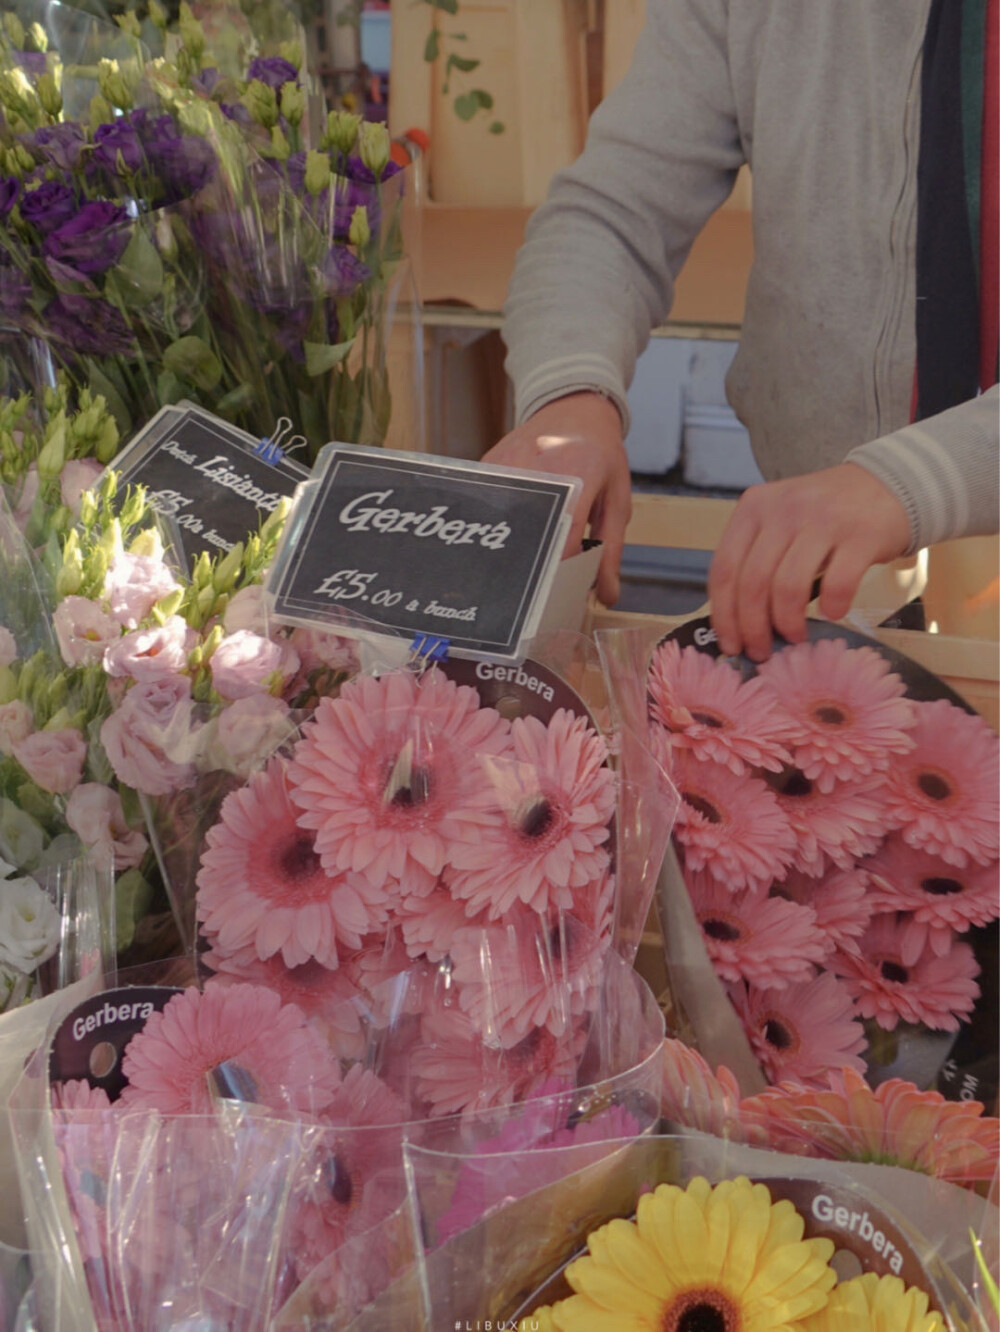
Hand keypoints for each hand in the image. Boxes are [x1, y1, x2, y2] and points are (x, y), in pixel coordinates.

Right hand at [481, 392, 630, 604]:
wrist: (573, 407)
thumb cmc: (601, 455)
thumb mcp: (616, 499)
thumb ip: (612, 548)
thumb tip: (607, 596)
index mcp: (578, 475)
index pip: (563, 538)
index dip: (560, 574)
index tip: (558, 598)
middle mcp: (539, 469)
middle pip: (528, 535)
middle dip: (533, 567)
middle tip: (537, 592)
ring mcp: (509, 466)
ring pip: (504, 524)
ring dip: (513, 547)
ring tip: (522, 565)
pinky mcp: (488, 466)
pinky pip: (490, 507)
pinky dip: (499, 526)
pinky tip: (508, 534)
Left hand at [708, 462, 911, 660]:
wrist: (889, 482)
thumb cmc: (826, 514)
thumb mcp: (781, 520)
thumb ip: (757, 557)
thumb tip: (739, 622)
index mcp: (754, 507)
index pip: (724, 569)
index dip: (724, 615)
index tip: (731, 645)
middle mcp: (784, 510)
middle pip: (752, 583)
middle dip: (753, 628)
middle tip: (761, 652)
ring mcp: (823, 520)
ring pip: (788, 587)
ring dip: (788, 622)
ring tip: (795, 637)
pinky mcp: (861, 535)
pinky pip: (838, 583)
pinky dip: (831, 607)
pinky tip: (832, 613)